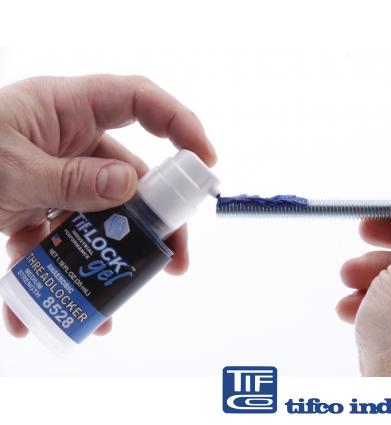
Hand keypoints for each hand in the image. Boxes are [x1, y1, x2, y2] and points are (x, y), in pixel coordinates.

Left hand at [0, 75, 216, 337]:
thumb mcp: (9, 169)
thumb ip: (71, 179)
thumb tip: (131, 187)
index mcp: (67, 109)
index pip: (140, 102)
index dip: (181, 124)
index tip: (206, 162)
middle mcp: (68, 140)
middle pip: (132, 177)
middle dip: (154, 222)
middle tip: (172, 261)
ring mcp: (54, 176)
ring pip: (99, 217)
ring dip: (105, 260)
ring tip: (107, 306)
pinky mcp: (34, 207)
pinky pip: (57, 239)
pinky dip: (53, 273)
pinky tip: (37, 312)